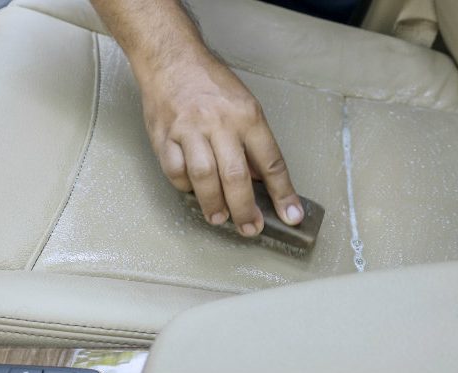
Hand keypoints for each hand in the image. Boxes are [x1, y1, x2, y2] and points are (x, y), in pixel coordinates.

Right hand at [139, 54, 303, 235]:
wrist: (171, 60)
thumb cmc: (210, 83)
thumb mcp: (244, 104)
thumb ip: (252, 142)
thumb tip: (259, 180)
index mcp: (247, 116)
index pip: (271, 162)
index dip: (283, 194)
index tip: (292, 216)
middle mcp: (219, 123)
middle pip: (236, 176)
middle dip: (245, 209)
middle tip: (250, 227)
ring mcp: (189, 130)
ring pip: (204, 178)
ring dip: (213, 204)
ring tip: (220, 218)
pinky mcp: (165, 137)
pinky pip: (176, 172)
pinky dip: (185, 187)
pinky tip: (193, 191)